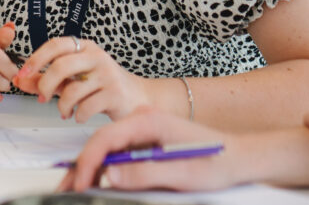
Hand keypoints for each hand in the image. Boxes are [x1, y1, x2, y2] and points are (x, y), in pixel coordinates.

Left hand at [13, 36, 149, 121]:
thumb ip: (45, 78)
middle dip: (45, 84)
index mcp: (84, 47)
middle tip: (42, 97)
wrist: (138, 98)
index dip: (36, 58)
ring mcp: (108, 75)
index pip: (55, 45)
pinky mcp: (115, 94)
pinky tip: (78, 115)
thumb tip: (18, 80)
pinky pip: (86, 106)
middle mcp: (97, 57)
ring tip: (63, 110)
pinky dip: (77, 114)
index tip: (23, 73)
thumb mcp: (72, 78)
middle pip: (61, 66)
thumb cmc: (101, 86)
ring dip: (61, 105)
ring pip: (73, 90)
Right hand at [57, 107, 236, 191]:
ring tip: (76, 188)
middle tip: (66, 188)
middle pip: (101, 143)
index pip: (106, 137)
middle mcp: (141, 120)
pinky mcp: (145, 143)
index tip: (79, 182)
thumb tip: (111, 175)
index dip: (88, 161)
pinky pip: (118, 155)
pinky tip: (96, 182)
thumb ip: (146, 173)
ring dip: (91, 169)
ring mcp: (142, 131)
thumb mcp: (185, 173)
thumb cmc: (219, 162)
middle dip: (82, 167)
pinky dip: (105, 170)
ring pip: (106, 149)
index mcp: (148, 119)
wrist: (241, 158)